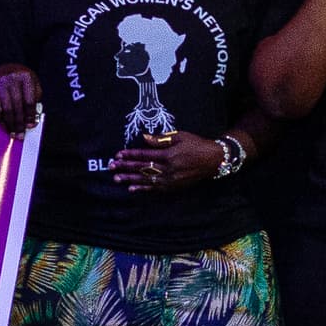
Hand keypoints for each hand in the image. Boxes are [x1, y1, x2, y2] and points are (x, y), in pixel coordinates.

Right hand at [0, 67, 40, 132]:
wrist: (5, 66)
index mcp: (26, 77)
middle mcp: (12, 79)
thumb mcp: (33, 83)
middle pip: (17, 106)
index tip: (30, 126)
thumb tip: (31, 121)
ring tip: (13, 133)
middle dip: (19, 123)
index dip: (30, 115)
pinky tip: (3, 125)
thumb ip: (35, 100)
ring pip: (5, 109)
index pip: (29, 101)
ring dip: (9, 124)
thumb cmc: (21, 78)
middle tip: (21, 135)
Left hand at [112, 132, 226, 190]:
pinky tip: (132, 189)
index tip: (118, 155)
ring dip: (130, 179)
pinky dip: (143, 189)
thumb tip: (144, 138)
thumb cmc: (197, 145)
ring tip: (117, 179)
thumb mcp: (180, 136)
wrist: (214, 160)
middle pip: (142, 168)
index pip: (144, 155)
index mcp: (169, 155)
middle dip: (125, 168)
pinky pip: (155, 188)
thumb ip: (161, 139)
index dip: (130, 155)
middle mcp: (168, 169)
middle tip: (111, 167)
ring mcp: (171, 180)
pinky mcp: (174, 186)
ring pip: (146, 180)